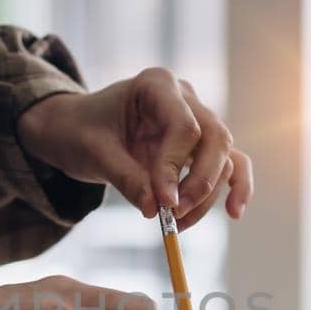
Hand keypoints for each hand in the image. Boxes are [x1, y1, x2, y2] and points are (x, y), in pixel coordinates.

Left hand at [17, 68, 252, 229]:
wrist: (76, 128)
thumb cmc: (81, 131)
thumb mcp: (94, 153)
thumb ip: (126, 179)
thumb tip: (156, 210)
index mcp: (156, 85)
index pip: (183, 126)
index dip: (176, 167)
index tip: (163, 203)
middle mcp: (185, 98)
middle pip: (215, 138)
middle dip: (200, 182)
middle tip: (175, 214)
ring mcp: (197, 120)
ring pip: (223, 157)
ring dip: (207, 195)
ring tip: (178, 224)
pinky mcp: (200, 146)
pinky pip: (230, 163)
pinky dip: (235, 186)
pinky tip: (234, 212)